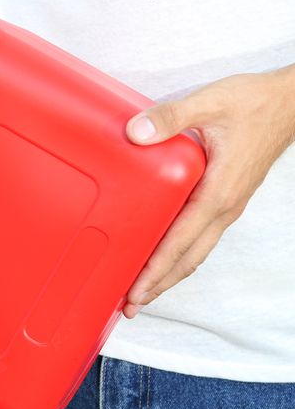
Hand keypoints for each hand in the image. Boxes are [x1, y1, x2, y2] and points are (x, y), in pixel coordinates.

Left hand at [122, 66, 294, 317]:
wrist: (290, 102)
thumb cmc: (253, 102)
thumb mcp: (209, 102)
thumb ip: (171, 117)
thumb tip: (136, 132)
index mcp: (217, 193)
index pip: (180, 241)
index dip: (156, 269)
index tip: (136, 290)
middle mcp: (224, 207)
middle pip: (187, 259)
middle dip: (159, 284)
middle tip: (130, 306)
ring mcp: (227, 206)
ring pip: (196, 251)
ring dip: (169, 274)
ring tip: (142, 291)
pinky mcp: (227, 199)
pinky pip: (201, 236)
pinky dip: (180, 254)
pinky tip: (162, 255)